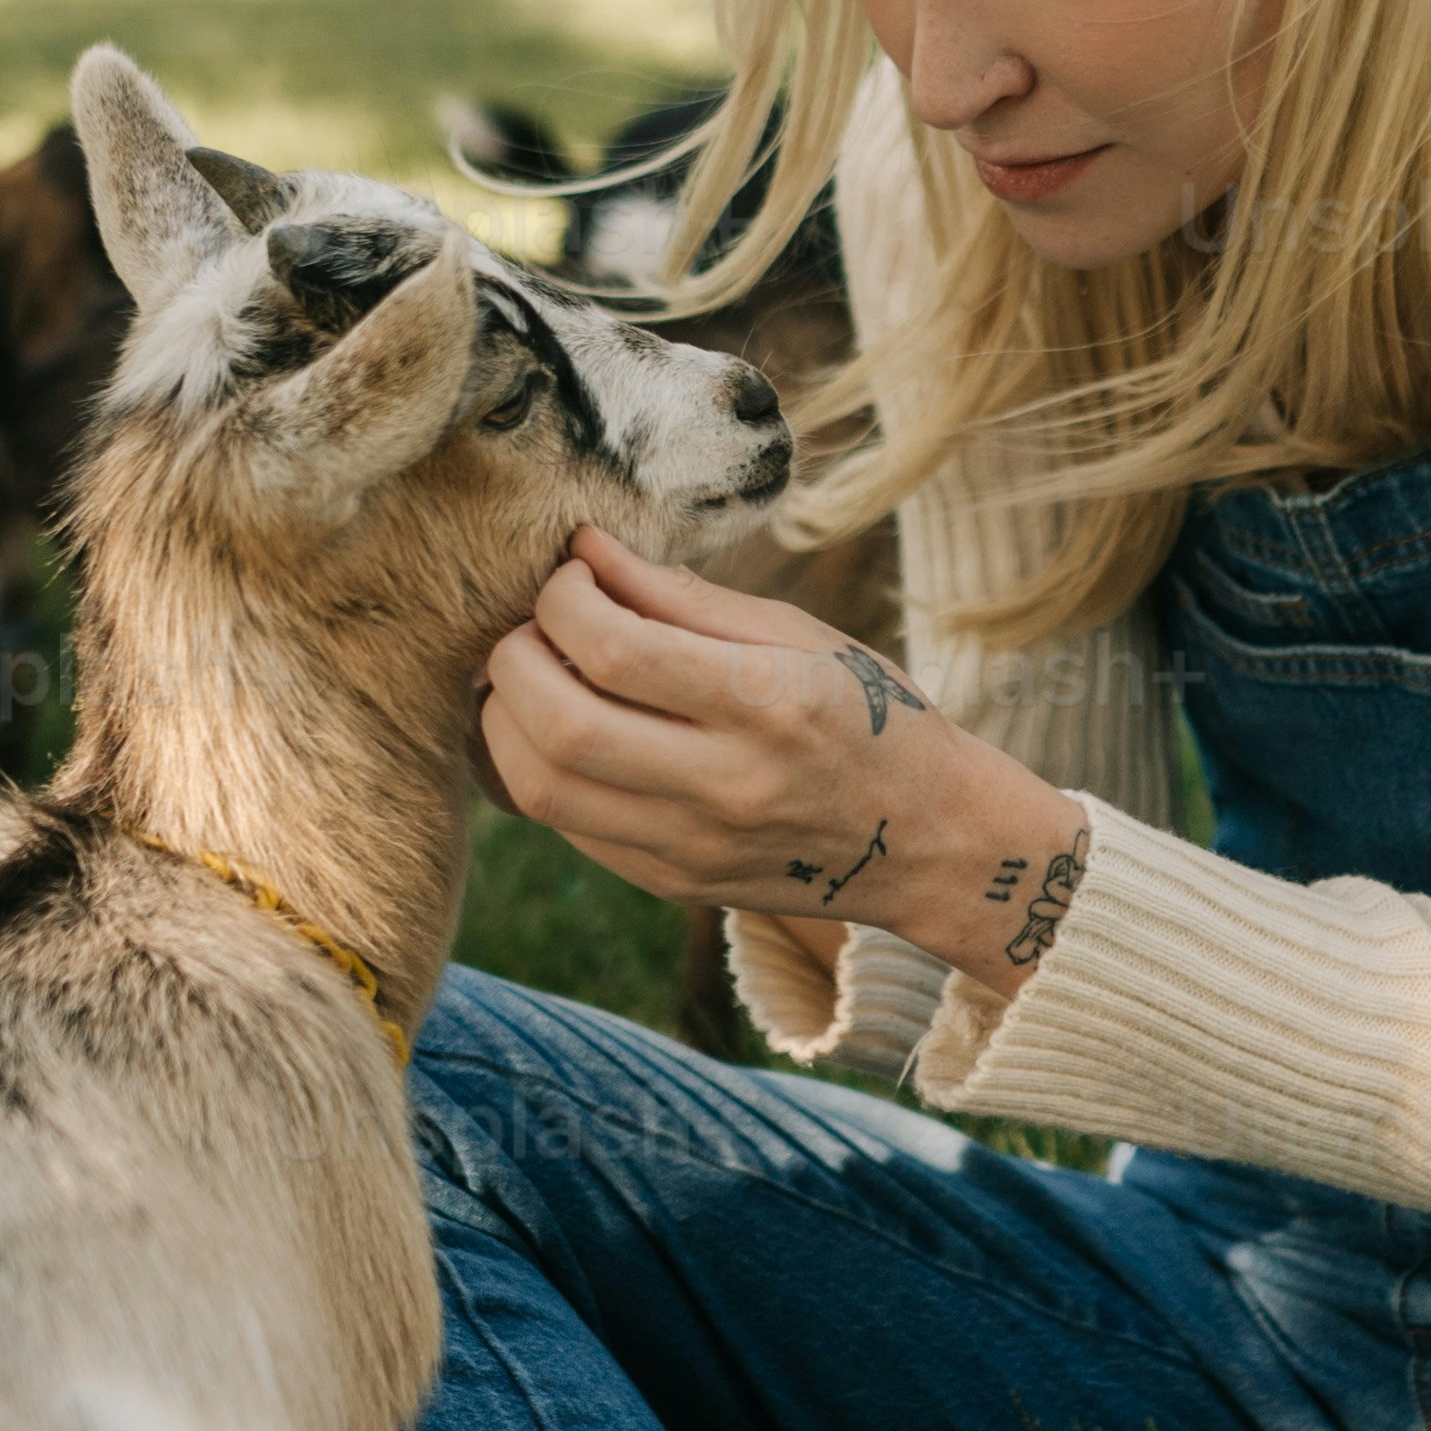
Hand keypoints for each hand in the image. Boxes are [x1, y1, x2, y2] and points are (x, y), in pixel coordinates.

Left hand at [477, 526, 1092, 988]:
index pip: (614, 648)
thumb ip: (683, 595)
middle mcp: (726, 785)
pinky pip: (562, 826)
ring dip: (502, 719)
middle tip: (530, 625)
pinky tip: (551, 730)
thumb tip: (585, 546)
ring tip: (526, 675)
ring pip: (540, 787)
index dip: (562, 599)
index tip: (570, 574)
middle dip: (512, 659)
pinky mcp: (671, 884)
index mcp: (768, 703)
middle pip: (560, 724)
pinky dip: (532, 768)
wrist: (928, 841)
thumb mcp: (798, 635)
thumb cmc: (867, 715)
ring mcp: (693, 847)